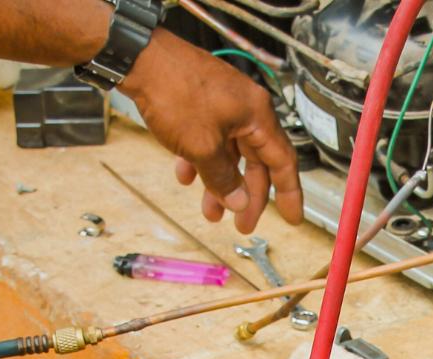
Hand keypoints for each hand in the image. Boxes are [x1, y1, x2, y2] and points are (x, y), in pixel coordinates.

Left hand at [121, 30, 302, 231]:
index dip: (290, 194)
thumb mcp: (202, 147)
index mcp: (257, 115)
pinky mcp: (203, 103)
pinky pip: (210, 140)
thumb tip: (239, 201)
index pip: (283, 161)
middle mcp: (245, 108)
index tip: (293, 218)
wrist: (139, 59)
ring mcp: (223, 104)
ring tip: (210, 211)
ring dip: (221, 183)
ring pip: (230, 154)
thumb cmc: (174, 91)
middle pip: (256, 161)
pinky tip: (186, 175)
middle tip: (242, 224)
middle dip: (248, 195)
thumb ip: (223, 178)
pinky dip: (202, 161)